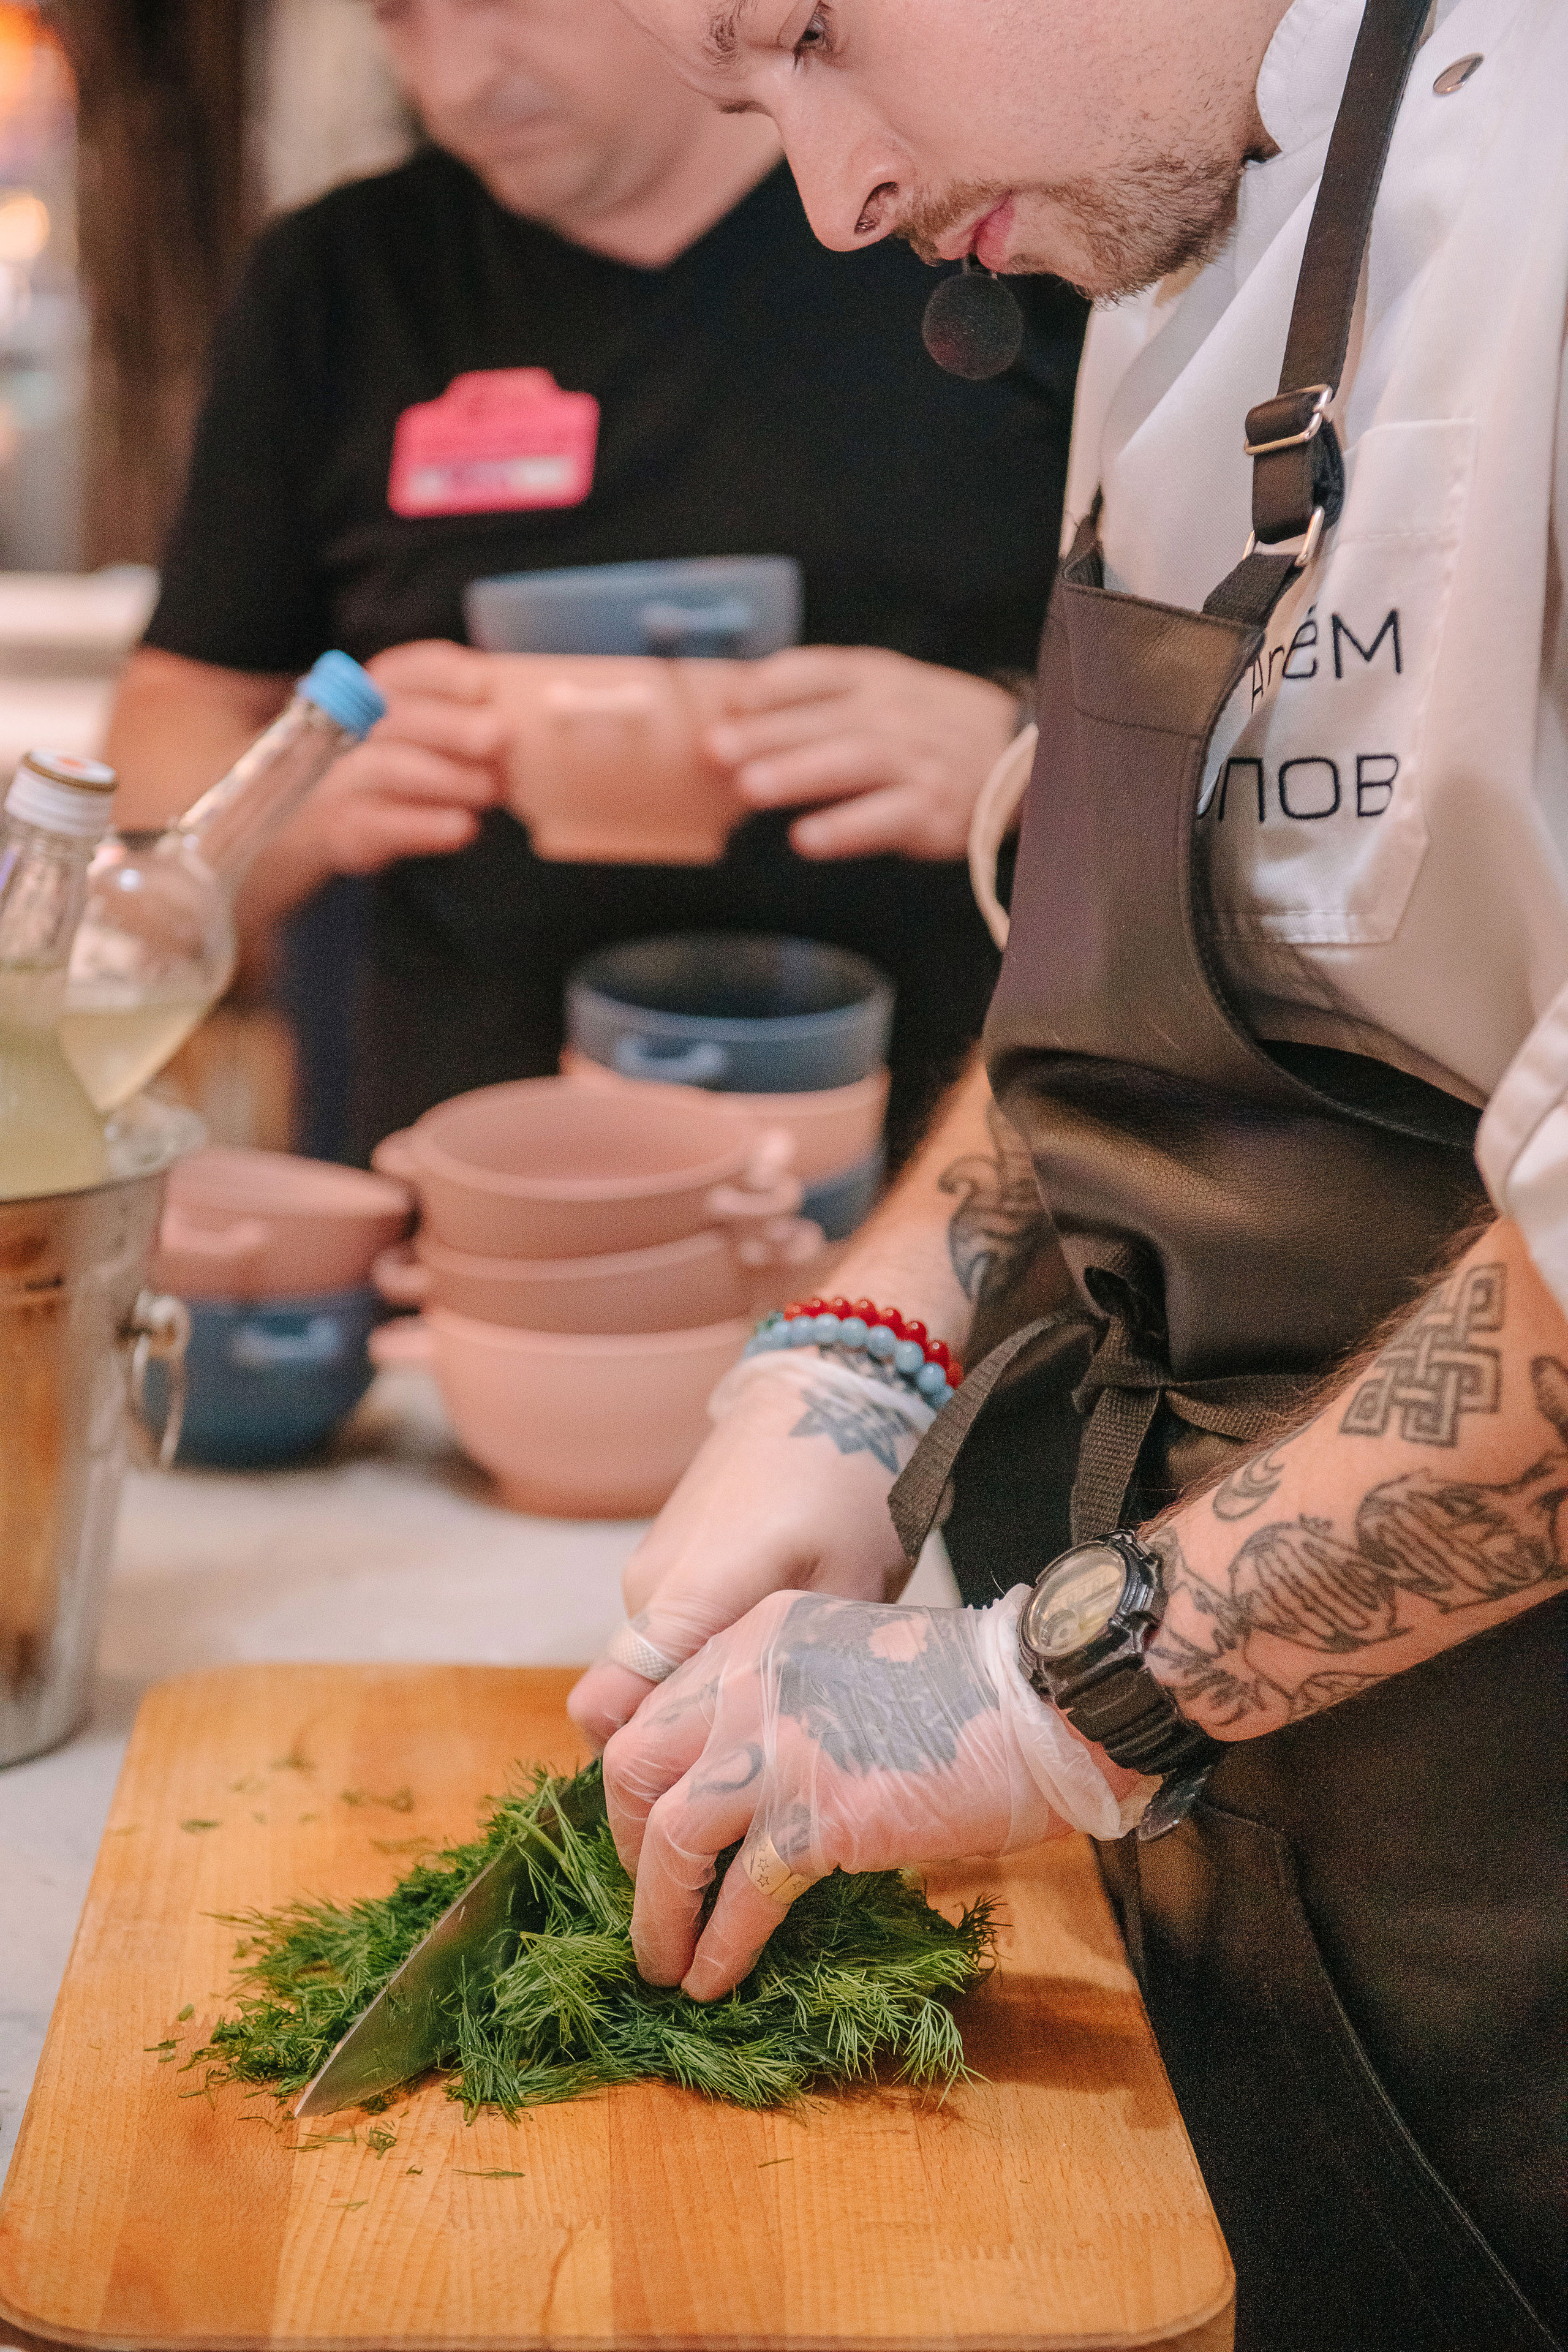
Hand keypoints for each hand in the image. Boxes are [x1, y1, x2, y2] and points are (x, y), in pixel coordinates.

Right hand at [275, 639, 506, 877]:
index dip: (445, 673)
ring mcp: (341, 779)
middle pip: (399, 717)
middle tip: (501, 737)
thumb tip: (529, 716)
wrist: (320, 823)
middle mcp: (352, 729)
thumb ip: (465, 719)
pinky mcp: (343, 828)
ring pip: (388, 767)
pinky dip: (427, 825)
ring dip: (446, 777)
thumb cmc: (397, 772)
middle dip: (453, 725)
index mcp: (376, 694)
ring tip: (492, 790)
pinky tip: (464, 828)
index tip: (484, 684)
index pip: (406, 670)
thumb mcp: (422, 736)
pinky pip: (382, 824)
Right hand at [566, 1355, 919, 1748]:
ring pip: (655, 1666)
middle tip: (752, 1783)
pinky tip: (772, 1656)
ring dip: (699, 1698)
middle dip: (678, 1751)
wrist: (833, 1382)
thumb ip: (807, 1675)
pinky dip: (706, 1655)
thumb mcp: (854, 1588)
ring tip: (776, 1714)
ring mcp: (652, 1564)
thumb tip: (797, 1760)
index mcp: (686, 1598)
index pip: (605, 1712)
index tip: (690, 1806)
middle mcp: (647, 1587)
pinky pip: (671, 1627)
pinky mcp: (669, 1549)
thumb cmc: (854, 1482)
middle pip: (631, 1701)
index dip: (634, 1773)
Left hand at [603, 1586, 1137, 2000]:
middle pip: (634, 1764)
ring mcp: (780, 1744)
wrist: (1045, 1705)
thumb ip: (786, 1702)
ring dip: (656, 1911)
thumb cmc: (967, 1696)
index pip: (655, 1706)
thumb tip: (738, 1786)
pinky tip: (716, 1978)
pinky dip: (719, 1944)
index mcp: (758, 1634)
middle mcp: (752, 1677)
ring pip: (669, 1835)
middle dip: (624, 1841)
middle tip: (648, 1894)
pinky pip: (742, 1894)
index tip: (643, 1830)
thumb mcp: (847, 1665)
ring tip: (661, 1962)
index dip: (638, 1780)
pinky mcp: (819, 1814)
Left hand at [704, 647, 1019, 860]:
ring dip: (798, 774)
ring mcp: (917, 761)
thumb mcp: (883, 689)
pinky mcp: (934, 809)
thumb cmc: (928, 725)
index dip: (772, 686)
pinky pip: (886, 817)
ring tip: (748, 788)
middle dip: (766, 735)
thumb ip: (817, 693)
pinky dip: (846, 828)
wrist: (1020, 753)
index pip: (818, 672)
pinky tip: (805, 839)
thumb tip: (737, 701)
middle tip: (712, 750)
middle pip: (826, 720)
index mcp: (876, 677)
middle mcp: (896, 713)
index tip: (728, 701)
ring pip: (853, 762)